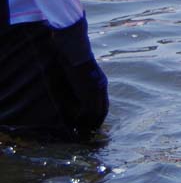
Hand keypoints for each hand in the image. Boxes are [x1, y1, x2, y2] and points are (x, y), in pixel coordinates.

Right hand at [50, 17, 109, 131]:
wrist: (75, 50)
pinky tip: (75, 122)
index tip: (94, 124)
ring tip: (82, 132)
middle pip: (102, 110)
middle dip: (96, 123)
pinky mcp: (87, 90)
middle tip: (89, 132)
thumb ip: (83, 81)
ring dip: (89, 123)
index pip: (104, 104)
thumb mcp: (82, 71)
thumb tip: (76, 89)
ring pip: (96, 112)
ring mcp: (95, 89)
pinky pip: (87, 109)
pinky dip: (82, 117)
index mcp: (101, 83)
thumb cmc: (74, 57)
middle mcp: (101, 87)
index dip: (99, 116)